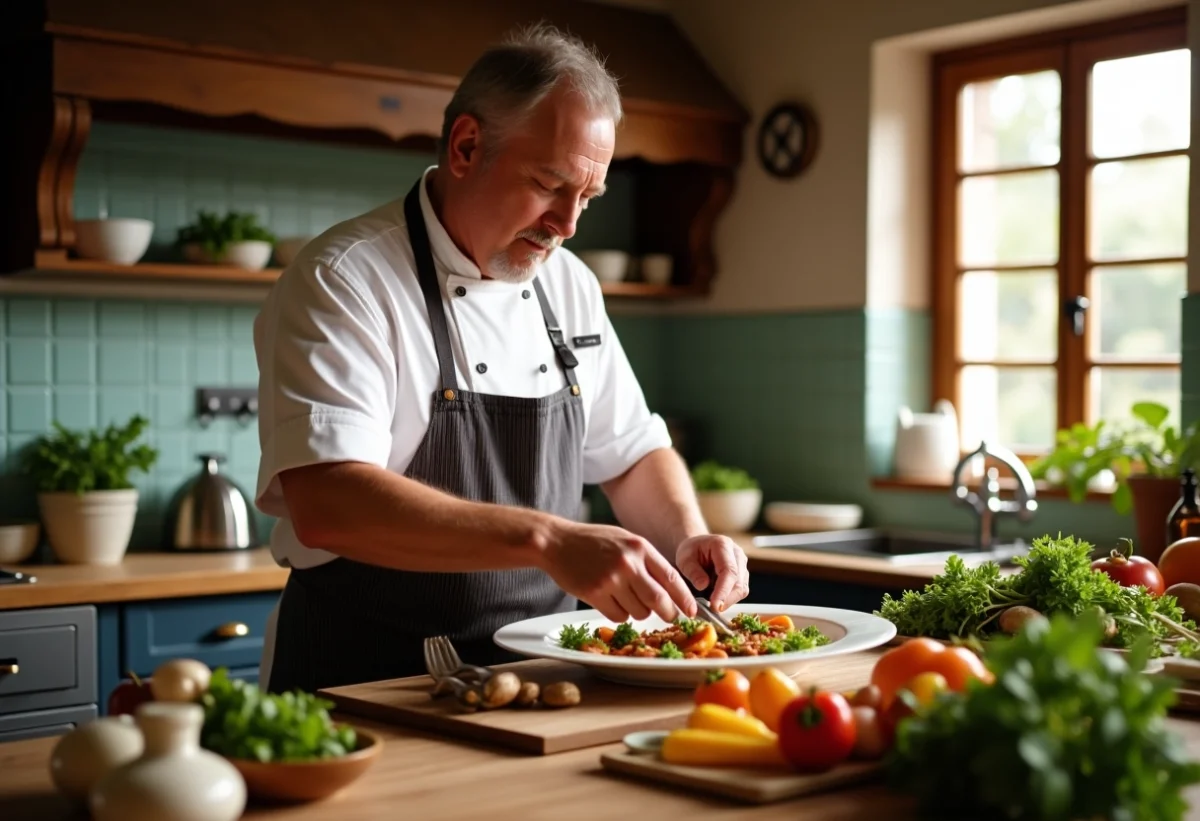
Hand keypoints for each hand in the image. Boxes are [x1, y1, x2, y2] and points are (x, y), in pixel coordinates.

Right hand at [540, 522, 696, 622]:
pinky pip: (618, 616)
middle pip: (659, 600)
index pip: (671, 578)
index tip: (692, 610)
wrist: (556, 542)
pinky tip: (610, 600)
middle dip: (668, 613)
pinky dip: (619, 614)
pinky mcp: (594, 594)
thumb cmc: (593, 542)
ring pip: (639, 612)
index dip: (684, 598)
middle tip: (669, 617)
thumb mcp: (625, 540)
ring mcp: (611, 579)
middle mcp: (628, 563)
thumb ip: (646, 560)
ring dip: (638, 612)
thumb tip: (671, 589)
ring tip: (626, 597)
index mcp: (640, 547)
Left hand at [675, 534, 748, 611]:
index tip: (714, 606)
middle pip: (739, 582)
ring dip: (728, 600)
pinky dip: (729, 599)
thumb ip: (692, 571)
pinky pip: (740, 591)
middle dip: (727, 599)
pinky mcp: (742, 575)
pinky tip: (716, 600)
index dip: (723, 590)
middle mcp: (737, 554)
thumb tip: (703, 586)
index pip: (729, 570)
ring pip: (742, 589)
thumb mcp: (684, 559)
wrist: (697, 548)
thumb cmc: (691, 552)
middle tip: (712, 611)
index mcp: (723, 545)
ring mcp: (742, 564)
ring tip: (711, 604)